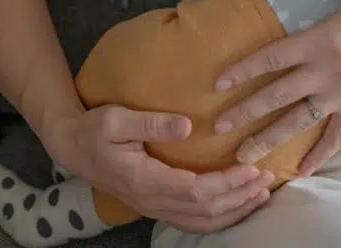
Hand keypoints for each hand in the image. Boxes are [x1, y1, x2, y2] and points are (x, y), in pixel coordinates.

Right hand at [44, 104, 274, 232]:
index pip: (195, 190)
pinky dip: (220, 218)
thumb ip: (150, 122)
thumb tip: (187, 125)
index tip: (250, 167)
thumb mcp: (115, 118)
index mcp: (144, 179)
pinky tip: (237, 206)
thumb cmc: (94, 129)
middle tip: (266, 178)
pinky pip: (193, 222)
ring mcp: (154, 207)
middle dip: (239, 197)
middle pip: (204, 211)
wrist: (73, 148)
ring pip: (201, 222)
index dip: (226, 183)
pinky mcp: (156, 206)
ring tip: (259, 194)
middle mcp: (151, 200)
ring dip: (234, 211)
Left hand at [212, 0, 340, 175]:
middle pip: (276, 96)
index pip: (272, 58)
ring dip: (269, 139)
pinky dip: (317, 156)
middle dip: (245, 112)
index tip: (217, 83)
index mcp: (321, 43)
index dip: (243, 69)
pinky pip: (334, 139)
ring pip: (298, 122)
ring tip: (243, 157)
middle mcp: (325, 75)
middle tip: (217, 126)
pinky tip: (301, 172)